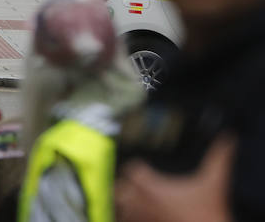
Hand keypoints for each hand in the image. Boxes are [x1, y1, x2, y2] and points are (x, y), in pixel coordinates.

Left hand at [116, 136, 234, 221]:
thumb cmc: (211, 213)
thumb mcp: (215, 182)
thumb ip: (220, 158)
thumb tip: (229, 136)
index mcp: (153, 187)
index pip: (132, 169)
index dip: (136, 166)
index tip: (142, 166)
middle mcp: (142, 203)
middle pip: (119, 188)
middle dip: (124, 184)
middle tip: (132, 183)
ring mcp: (142, 219)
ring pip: (119, 208)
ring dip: (123, 202)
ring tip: (131, 200)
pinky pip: (125, 221)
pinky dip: (127, 218)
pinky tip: (137, 216)